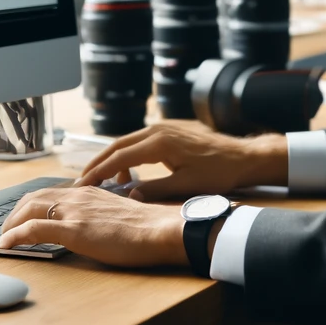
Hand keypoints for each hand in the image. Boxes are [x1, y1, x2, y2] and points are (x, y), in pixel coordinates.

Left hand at [0, 186, 184, 267]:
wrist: (160, 230)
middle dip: (15, 213)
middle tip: (7, 228)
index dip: (30, 204)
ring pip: (29, 209)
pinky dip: (14, 236)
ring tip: (3, 237)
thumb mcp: (118, 214)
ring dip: (10, 223)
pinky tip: (5, 245)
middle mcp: (77, 196)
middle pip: (33, 198)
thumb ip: (101, 215)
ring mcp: (74, 212)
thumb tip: (95, 226)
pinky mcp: (73, 229)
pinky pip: (33, 229)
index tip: (22, 216)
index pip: (49, 193)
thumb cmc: (147, 228)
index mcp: (88, 192)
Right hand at [74, 121, 285, 199]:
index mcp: (159, 143)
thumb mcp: (185, 187)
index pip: (119, 157)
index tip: (82, 185)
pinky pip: (140, 140)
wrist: (242, 156)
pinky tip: (131, 172)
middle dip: (98, 163)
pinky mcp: (170, 129)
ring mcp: (164, 126)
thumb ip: (154, 191)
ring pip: (128, 141)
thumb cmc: (218, 172)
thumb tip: (129, 198)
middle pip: (117, 145)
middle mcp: (158, 129)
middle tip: (82, 181)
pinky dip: (128, 154)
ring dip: (113, 159)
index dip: (98, 172)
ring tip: (106, 181)